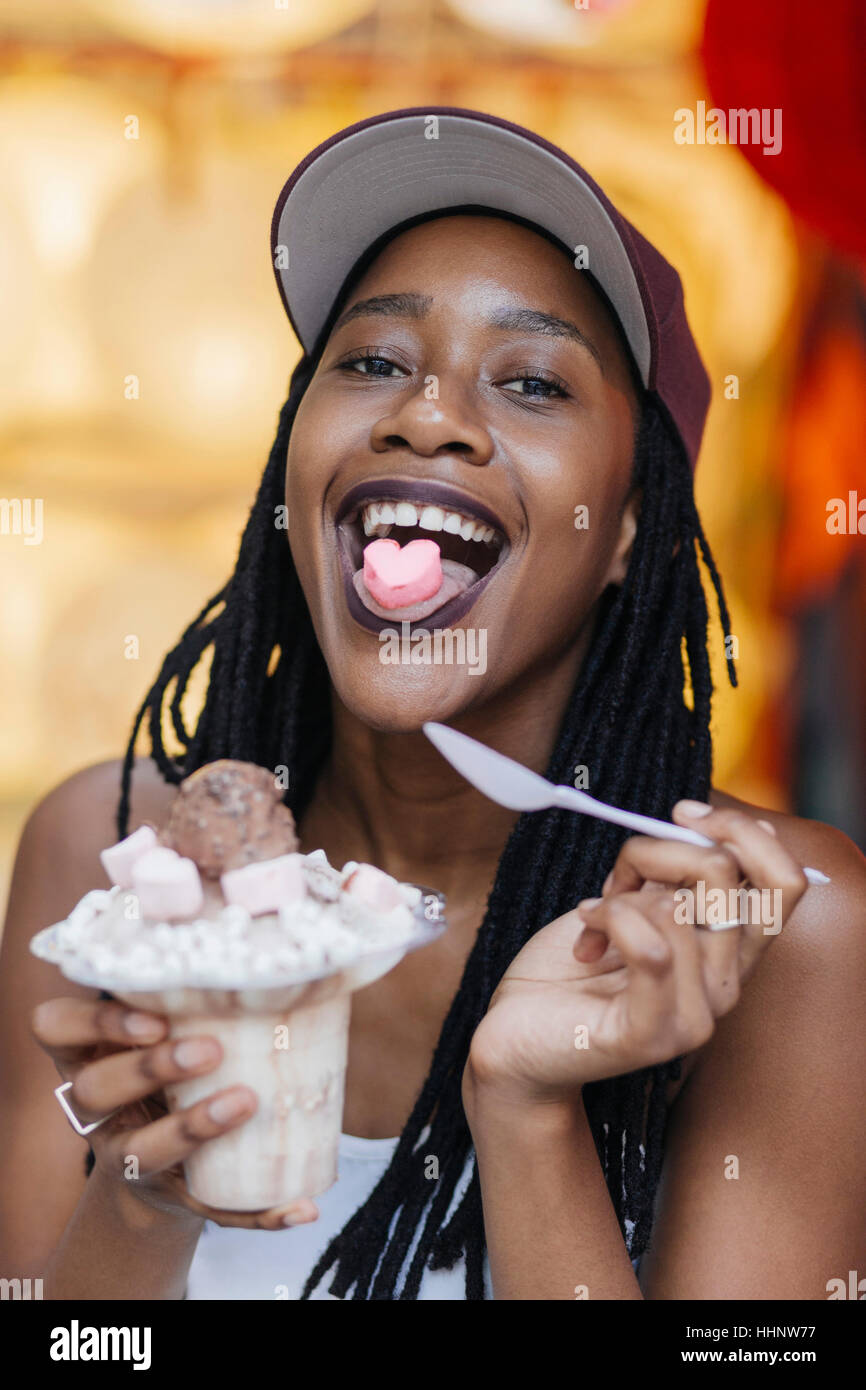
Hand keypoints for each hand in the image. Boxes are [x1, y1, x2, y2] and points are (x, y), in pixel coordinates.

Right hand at [31, 996, 318, 1230]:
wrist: (169, 1155)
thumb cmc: (173, 1059)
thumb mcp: (165, 1023)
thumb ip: (191, 992)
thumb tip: (281, 948)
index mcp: (88, 1050)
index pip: (57, 1027)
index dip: (98, 1023)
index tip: (155, 1018)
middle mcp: (96, 1105)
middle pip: (96, 1088)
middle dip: (152, 1068)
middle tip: (210, 1051)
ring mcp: (128, 1154)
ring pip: (142, 1151)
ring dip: (194, 1127)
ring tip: (246, 1102)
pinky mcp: (172, 1195)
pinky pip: (210, 1208)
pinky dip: (260, 1212)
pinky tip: (301, 1206)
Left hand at [464, 803, 808, 1107]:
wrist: (517, 1037)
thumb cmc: (570, 969)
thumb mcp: (632, 904)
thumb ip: (674, 878)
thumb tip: (697, 826)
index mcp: (730, 954)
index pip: (784, 883)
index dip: (741, 832)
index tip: (683, 815)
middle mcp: (726, 987)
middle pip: (726, 877)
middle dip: (659, 849)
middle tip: (620, 870)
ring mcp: (695, 1018)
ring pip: (675, 906)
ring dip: (618, 897)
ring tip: (591, 920)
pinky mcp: (650, 1037)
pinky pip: (651, 949)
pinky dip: (609, 921)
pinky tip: (586, 937)